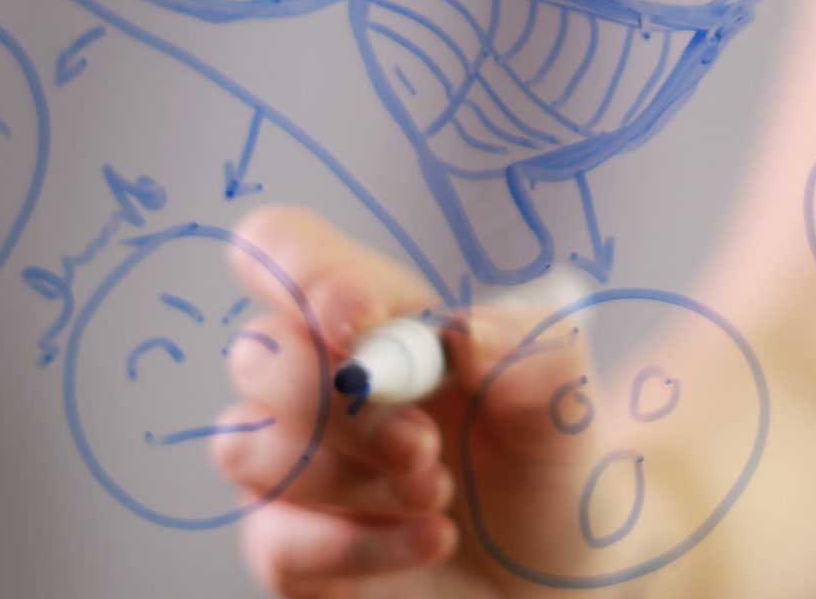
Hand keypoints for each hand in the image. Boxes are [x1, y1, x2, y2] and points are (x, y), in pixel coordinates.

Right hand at [216, 205, 603, 597]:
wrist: (554, 572)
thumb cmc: (545, 466)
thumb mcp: (565, 404)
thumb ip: (532, 352)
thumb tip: (462, 331)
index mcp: (376, 317)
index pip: (284, 249)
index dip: (301, 271)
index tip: (362, 321)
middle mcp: (318, 383)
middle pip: (255, 354)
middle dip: (333, 400)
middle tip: (422, 444)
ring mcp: (293, 467)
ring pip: (249, 449)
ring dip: (349, 478)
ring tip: (440, 494)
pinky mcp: (289, 547)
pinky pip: (275, 543)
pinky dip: (357, 545)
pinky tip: (431, 539)